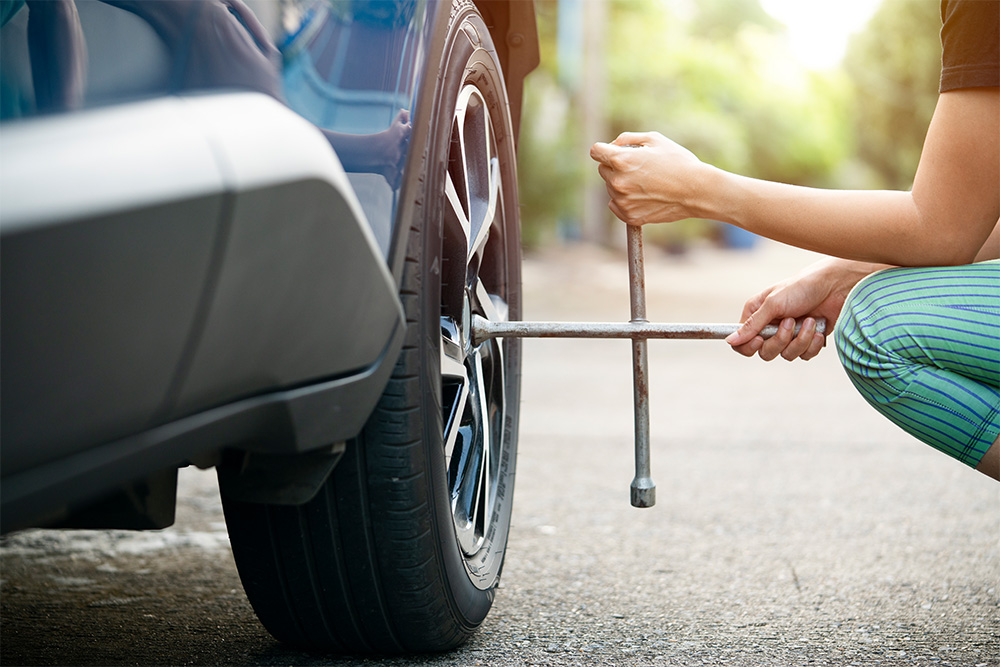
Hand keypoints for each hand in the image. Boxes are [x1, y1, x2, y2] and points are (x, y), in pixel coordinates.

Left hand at [590, 132, 708, 225]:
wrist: (697, 191)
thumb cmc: (679, 162)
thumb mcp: (655, 139)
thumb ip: (627, 139)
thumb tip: (612, 146)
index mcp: (621, 160)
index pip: (596, 151)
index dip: (604, 149)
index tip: (614, 152)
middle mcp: (618, 182)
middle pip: (603, 170)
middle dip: (616, 166)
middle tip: (640, 168)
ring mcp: (623, 201)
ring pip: (611, 188)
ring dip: (622, 184)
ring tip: (647, 182)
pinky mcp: (629, 216)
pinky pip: (616, 205)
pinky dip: (625, 200)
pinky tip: (644, 196)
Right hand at [725, 258, 880, 361]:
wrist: (836, 286)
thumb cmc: (802, 287)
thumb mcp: (773, 304)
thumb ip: (752, 326)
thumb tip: (730, 341)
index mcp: (756, 315)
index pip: (741, 342)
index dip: (749, 346)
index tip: (760, 339)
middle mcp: (770, 327)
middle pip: (764, 352)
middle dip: (780, 340)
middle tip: (790, 322)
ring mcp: (789, 335)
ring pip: (786, 355)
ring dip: (800, 339)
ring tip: (809, 320)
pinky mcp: (806, 341)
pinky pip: (804, 355)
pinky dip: (812, 344)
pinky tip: (818, 328)